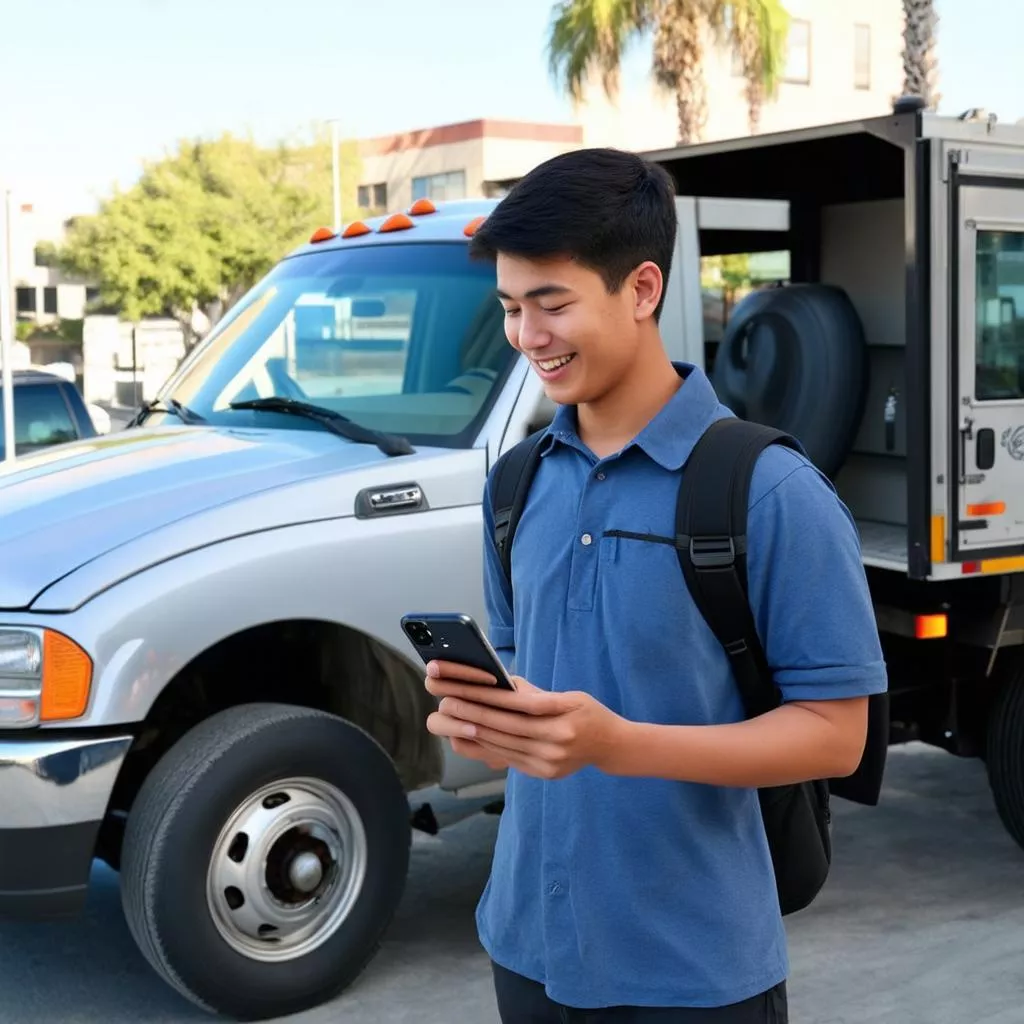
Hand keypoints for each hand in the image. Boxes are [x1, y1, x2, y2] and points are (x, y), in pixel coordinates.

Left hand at [424, 660, 627, 779]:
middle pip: (507, 727)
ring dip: (475, 732)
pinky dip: (489, 747)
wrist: (611, 746)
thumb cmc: (588, 713)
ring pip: (504, 745)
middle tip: (448, 703)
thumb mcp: (570, 695)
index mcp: (564, 716)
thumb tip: (503, 685)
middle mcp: (556, 740)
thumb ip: (537, 694)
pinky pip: (510, 758)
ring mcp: (550, 761)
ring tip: (453, 720)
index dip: (490, 698)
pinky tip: (472, 738)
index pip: (520, 705)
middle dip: (474, 715)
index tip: (466, 690)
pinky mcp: (545, 773)